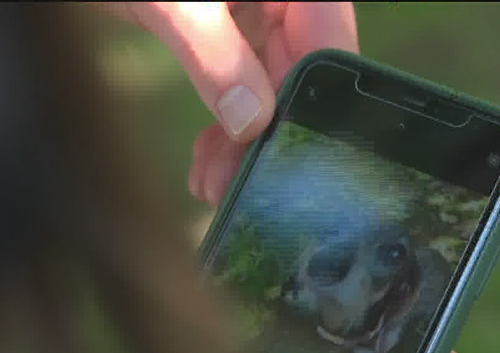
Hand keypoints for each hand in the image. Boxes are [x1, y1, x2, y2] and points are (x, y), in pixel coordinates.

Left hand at [97, 2, 358, 205]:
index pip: (327, 47)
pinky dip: (224, 129)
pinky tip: (207, 165)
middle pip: (300, 78)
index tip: (286, 159)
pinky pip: (241, 88)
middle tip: (242, 187)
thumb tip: (253, 124)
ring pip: (270, 92)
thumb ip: (215, 56)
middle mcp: (290, 1)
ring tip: (215, 187)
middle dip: (271, 136)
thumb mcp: (172, 3)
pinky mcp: (229, 33)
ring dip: (243, 144)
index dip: (312, 105)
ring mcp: (261, 16)